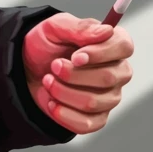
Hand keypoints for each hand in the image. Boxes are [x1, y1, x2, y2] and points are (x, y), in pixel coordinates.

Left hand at [22, 13, 133, 135]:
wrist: (29, 68)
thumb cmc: (47, 44)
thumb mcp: (55, 27)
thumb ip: (80, 28)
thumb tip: (107, 31)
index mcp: (112, 43)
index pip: (123, 47)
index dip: (101, 53)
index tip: (76, 57)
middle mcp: (118, 71)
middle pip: (108, 78)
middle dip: (73, 74)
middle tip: (53, 66)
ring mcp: (110, 96)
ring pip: (94, 102)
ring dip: (63, 92)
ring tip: (48, 80)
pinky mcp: (97, 118)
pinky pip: (87, 124)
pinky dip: (64, 113)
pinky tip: (51, 102)